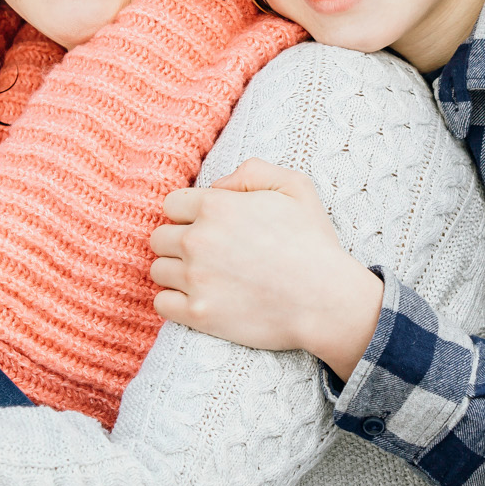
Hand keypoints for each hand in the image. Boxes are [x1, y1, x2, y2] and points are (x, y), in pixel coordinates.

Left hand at [150, 158, 384, 378]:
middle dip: (178, 243)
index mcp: (216, 206)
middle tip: (206, 254)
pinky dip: (174, 302)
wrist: (326, 300)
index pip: (171, 205)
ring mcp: (195, 279)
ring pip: (158, 270)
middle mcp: (198, 240)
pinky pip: (161, 303)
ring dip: (176, 272)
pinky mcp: (198, 313)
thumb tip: (216, 186)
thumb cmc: (313, 243)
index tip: (207, 227)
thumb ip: (251, 172)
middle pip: (159, 238)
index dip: (188, 214)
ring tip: (204, 278)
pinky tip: (198, 299)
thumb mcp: (294, 186)